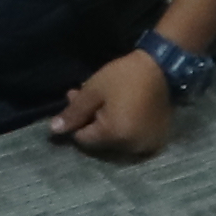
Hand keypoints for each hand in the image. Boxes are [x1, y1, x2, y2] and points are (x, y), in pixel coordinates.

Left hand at [45, 46, 179, 160]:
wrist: (161, 68)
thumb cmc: (124, 77)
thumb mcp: (94, 90)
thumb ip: (74, 113)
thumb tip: (54, 131)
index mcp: (114, 136)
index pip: (84, 139)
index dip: (78, 121)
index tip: (77, 100)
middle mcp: (131, 148)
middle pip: (100, 141)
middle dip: (91, 121)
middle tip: (89, 97)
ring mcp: (146, 146)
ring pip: (116, 140)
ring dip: (108, 124)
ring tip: (106, 103)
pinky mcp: (156, 140)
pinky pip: (132, 139)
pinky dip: (125, 127)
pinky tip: (123, 110)